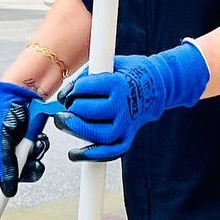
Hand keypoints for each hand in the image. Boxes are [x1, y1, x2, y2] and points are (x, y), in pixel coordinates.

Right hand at [0, 81, 49, 212]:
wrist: (24, 91)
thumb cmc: (6, 111)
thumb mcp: (3, 139)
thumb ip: (5, 165)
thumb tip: (8, 191)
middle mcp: (1, 155)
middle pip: (11, 180)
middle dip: (25, 174)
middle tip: (33, 165)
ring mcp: (16, 151)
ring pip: (28, 170)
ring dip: (35, 160)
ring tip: (37, 143)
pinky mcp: (29, 145)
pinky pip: (37, 157)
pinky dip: (40, 150)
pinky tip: (40, 138)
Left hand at [51, 41, 209, 160]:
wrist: (156, 85)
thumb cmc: (129, 74)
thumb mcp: (109, 64)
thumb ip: (88, 76)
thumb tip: (66, 93)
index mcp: (117, 83)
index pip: (84, 89)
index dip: (70, 91)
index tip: (68, 93)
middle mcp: (123, 105)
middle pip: (89, 113)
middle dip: (72, 110)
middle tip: (66, 107)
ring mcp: (127, 124)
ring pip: (98, 134)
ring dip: (77, 131)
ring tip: (64, 123)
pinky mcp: (127, 137)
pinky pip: (110, 152)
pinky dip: (91, 155)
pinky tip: (75, 153)